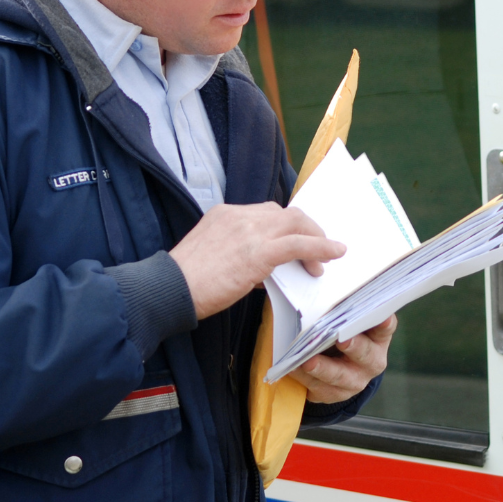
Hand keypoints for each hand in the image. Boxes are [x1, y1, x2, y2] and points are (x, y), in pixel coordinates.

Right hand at [169, 202, 345, 319]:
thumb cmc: (187, 283)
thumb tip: (266, 273)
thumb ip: (240, 256)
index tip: (296, 240)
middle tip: (317, 248)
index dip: (285, 227)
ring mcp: (249, 230)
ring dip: (315, 239)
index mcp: (225, 214)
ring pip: (296, 224)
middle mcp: (239, 215)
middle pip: (285, 213)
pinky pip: (298, 244)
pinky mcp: (258, 252)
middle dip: (306, 229)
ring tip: (326, 258)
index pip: (266, 212)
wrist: (170, 289)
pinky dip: (320, 247)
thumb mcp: (214, 258)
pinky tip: (333, 255)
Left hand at [291, 315, 397, 404]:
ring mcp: (354, 380)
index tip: (382, 317)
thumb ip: (341, 309)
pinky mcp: (335, 394)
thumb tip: (323, 286)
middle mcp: (372, 361)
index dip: (385, 323)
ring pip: (340, 376)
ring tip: (308, 361)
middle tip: (342, 339)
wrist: (333, 366)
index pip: (385, 328)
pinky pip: (319, 387)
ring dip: (323, 368)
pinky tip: (293, 368)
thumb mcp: (344, 321)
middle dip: (354, 347)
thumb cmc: (339, 333)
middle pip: (366, 354)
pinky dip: (304, 378)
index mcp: (377, 338)